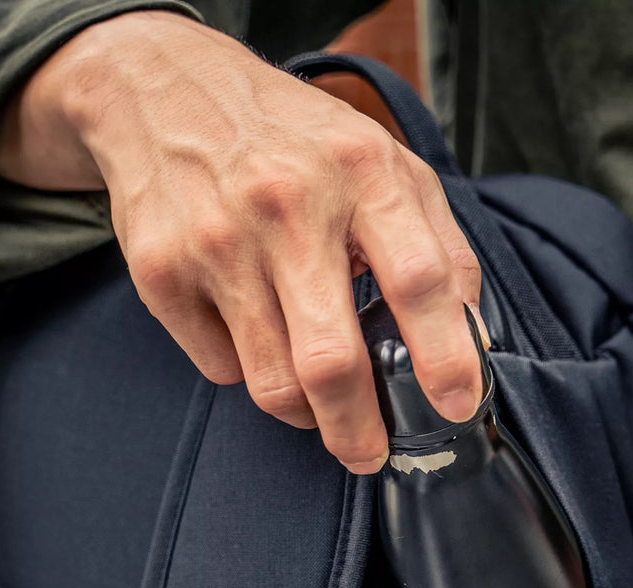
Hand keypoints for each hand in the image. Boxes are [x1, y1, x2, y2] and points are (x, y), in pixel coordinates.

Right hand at [0, 11, 483, 472]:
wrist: (161, 87)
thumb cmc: (293, 137)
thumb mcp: (383, 161)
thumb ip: (437, 243)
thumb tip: (471, 337)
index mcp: (360, 172)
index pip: (419, 280)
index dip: (445, 355)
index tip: (457, 406)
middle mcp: (286, 205)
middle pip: (331, 359)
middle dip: (359, 430)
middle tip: (371, 454)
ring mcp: (217, 241)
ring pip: (273, 383)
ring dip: (307, 413)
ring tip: (320, 402)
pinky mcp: (162, 272)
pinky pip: (221, 368)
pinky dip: (248, 371)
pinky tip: (257, 334)